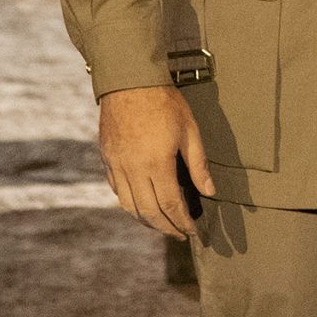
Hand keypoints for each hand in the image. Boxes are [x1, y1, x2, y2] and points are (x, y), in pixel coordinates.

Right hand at [96, 85, 214, 238]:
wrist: (129, 81)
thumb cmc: (164, 102)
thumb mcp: (190, 130)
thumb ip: (198, 165)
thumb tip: (209, 191)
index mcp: (157, 164)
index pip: (171, 205)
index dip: (182, 222)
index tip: (192, 231)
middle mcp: (133, 170)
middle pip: (148, 212)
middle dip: (166, 228)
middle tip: (179, 234)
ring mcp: (117, 165)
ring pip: (129, 206)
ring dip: (146, 220)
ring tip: (162, 225)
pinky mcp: (107, 159)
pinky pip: (116, 190)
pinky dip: (129, 203)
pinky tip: (140, 204)